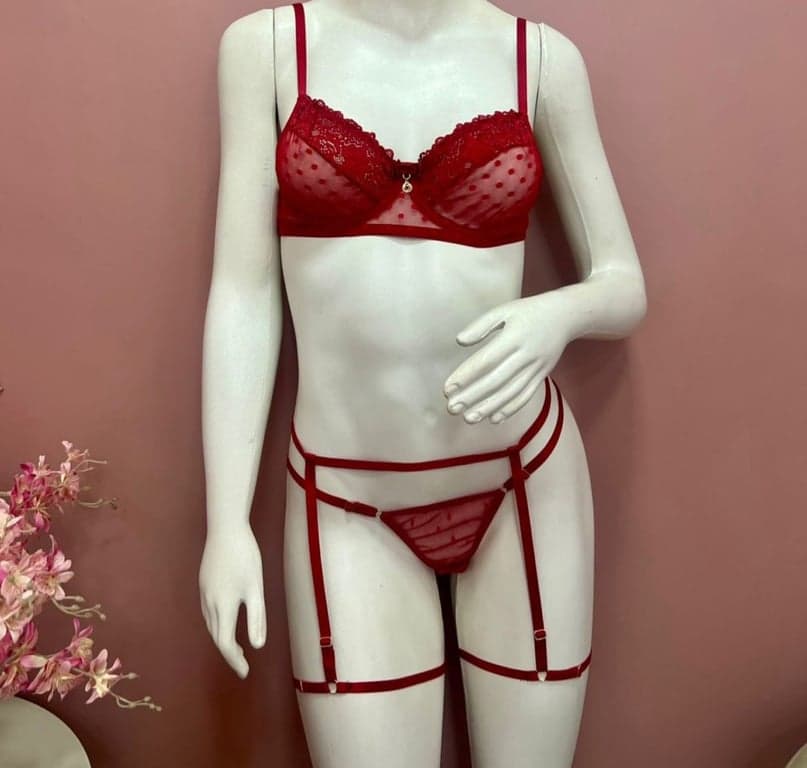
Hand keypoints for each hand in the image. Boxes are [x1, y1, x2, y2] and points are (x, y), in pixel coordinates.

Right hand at [199, 526, 266, 677]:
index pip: (226, 644)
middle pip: (216, 636)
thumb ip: (257, 617)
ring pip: (210, 624)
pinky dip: (217, 623)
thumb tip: (257, 646)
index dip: (235, 661)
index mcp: (223, 606)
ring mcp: (203, 592)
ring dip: (222, 638)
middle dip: (229, 653)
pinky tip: (225, 619)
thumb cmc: (245, 556)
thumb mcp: (256, 588)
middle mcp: (208, 602)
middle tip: (243, 663)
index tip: (245, 673)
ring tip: (236, 646)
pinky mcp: (204, 582)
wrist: (225, 528)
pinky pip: (207, 611)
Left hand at [443, 294, 570, 423]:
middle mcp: (526, 354)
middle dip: (473, 396)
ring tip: (469, 418)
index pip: (486, 360)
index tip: (448, 388)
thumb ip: (481, 325)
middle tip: (452, 408)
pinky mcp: (542, 375)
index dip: (466, 375)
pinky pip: (526, 395)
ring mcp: (536, 367)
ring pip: (511, 392)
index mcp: (513, 337)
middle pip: (496, 380)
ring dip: (489, 407)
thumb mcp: (504, 310)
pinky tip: (494, 418)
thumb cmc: (528, 312)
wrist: (564, 316)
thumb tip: (459, 341)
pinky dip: (510, 409)